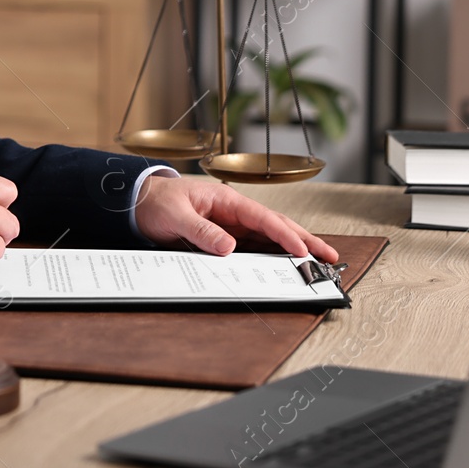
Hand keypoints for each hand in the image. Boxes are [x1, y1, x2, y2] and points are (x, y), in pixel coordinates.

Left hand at [133, 175, 339, 262]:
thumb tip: (228, 246)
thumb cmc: (156, 201)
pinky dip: (273, 257)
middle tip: (330, 257)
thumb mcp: (174, 215)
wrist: (138, 202)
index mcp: (226, 200)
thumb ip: (200, 230)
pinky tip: (287, 267)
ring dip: (294, 250)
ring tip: (319, 264)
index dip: (285, 235)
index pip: (264, 218)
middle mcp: (234, 213)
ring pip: (269, 239)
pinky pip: (254, 248)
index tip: (302, 251)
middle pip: (277, 226)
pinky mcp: (226, 239)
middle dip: (305, 240)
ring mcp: (232, 226)